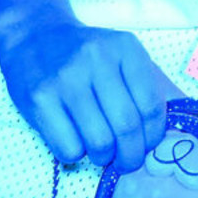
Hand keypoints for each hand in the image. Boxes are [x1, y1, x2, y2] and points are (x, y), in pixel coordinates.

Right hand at [0, 13, 182, 171]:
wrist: (35, 36)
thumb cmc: (86, 55)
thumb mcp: (121, 55)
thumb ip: (144, 85)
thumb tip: (162, 134)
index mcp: (125, 48)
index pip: (151, 105)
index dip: (153, 136)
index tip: (148, 147)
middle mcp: (96, 59)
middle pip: (126, 127)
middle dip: (131, 156)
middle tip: (127, 162)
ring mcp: (66, 78)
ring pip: (99, 142)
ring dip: (104, 158)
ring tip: (101, 152)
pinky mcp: (39, 98)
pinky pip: (69, 148)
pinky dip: (76, 155)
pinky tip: (74, 140)